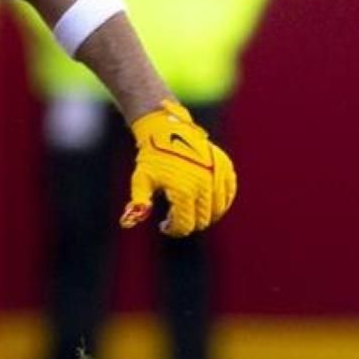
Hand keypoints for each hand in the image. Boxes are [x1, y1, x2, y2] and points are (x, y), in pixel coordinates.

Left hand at [120, 100, 236, 235]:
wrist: (167, 129)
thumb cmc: (152, 157)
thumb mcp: (141, 179)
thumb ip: (140, 202)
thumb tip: (129, 222)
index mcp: (183, 190)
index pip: (185, 225)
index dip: (173, 229)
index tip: (164, 225)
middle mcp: (203, 184)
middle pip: (202, 220)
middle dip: (189, 223)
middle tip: (176, 216)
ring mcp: (216, 175)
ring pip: (218, 210)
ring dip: (204, 214)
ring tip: (190, 208)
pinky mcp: (225, 167)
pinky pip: (229, 193)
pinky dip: (221, 201)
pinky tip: (207, 201)